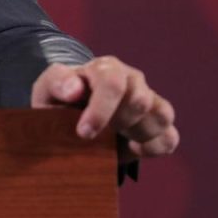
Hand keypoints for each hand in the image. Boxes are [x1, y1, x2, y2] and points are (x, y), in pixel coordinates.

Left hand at [30, 57, 179, 158]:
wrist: (72, 113)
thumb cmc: (61, 100)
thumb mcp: (48, 90)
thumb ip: (57, 84)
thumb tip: (75, 89)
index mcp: (105, 68)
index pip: (113, 84)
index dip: (101, 111)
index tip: (83, 133)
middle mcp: (132, 79)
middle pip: (139, 102)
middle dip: (117, 123)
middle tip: (95, 134)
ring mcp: (149, 99)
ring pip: (161, 116)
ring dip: (137, 134)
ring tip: (113, 138)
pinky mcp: (158, 121)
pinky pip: (169, 137)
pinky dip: (152, 148)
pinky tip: (131, 148)